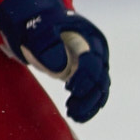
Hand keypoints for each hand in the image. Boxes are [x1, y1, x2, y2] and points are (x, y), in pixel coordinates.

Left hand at [0, 0, 109, 122]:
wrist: (42, 24)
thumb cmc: (40, 26)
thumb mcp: (38, 30)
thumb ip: (47, 43)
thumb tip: (61, 65)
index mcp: (89, 36)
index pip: (93, 60)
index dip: (84, 77)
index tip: (69, 88)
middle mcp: (98, 50)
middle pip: (101, 78)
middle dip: (87, 96)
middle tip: (70, 109)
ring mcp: (96, 63)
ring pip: (101, 89)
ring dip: (89, 105)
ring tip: (73, 115)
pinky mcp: (90, 75)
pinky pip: (96, 93)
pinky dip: (89, 106)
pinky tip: (78, 115)